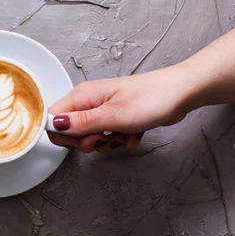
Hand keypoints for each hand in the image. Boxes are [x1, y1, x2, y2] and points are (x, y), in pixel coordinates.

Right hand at [48, 66, 194, 152]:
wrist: (181, 93)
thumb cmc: (151, 98)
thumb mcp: (113, 116)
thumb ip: (81, 123)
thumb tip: (54, 124)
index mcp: (82, 96)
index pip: (53, 118)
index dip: (63, 135)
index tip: (82, 140)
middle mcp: (88, 101)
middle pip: (70, 130)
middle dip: (86, 142)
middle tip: (104, 139)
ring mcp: (102, 109)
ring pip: (89, 136)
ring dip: (106, 142)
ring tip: (123, 134)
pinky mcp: (115, 116)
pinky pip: (107, 135)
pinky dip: (120, 139)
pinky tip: (133, 133)